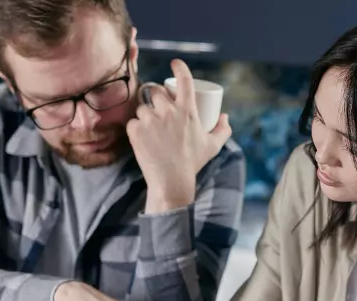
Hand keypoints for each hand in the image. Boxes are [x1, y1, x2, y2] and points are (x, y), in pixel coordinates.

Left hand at [127, 59, 231, 212]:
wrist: (171, 181)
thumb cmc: (193, 163)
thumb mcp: (213, 146)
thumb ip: (223, 130)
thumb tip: (224, 116)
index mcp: (188, 111)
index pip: (184, 80)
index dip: (179, 68)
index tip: (175, 63)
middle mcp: (169, 111)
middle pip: (156, 91)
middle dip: (156, 97)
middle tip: (158, 109)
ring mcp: (151, 120)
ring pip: (142, 107)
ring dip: (145, 114)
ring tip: (150, 128)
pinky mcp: (136, 130)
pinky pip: (132, 122)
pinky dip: (135, 128)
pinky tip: (141, 137)